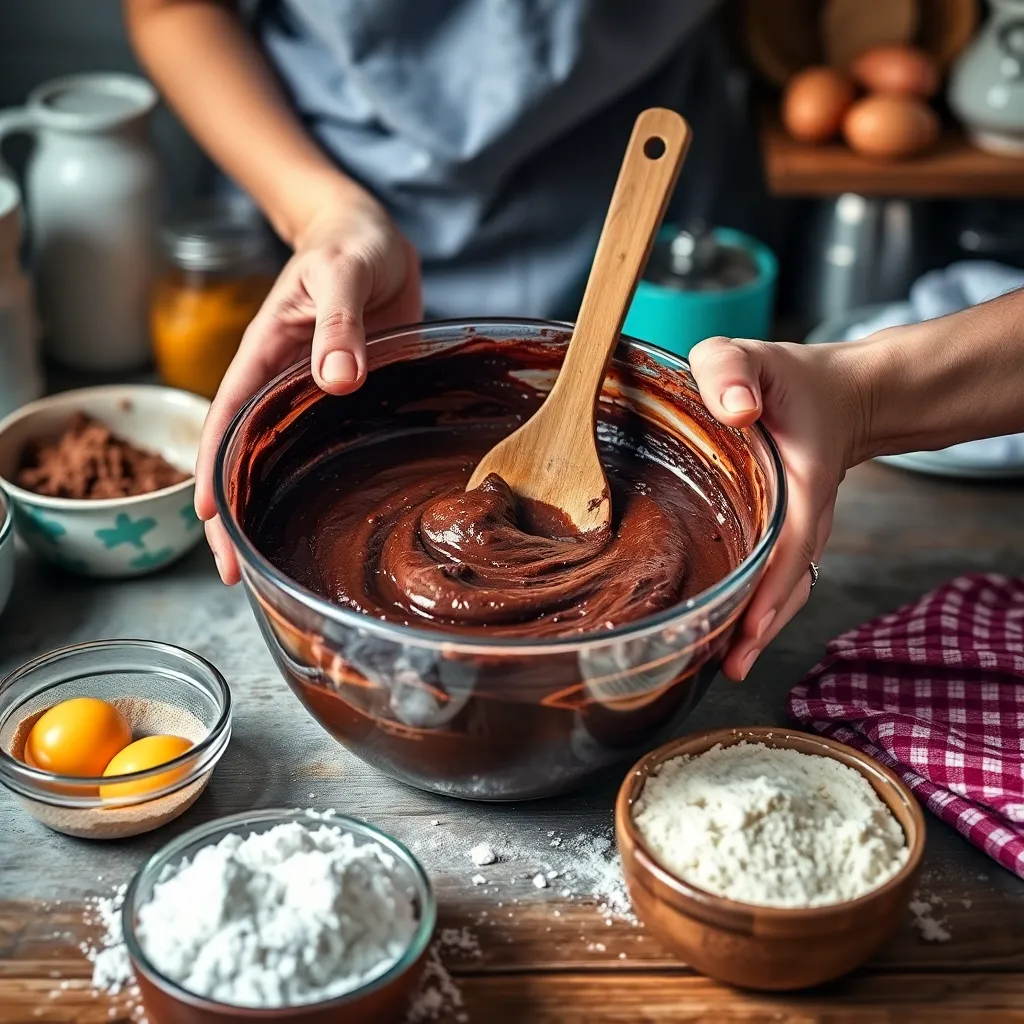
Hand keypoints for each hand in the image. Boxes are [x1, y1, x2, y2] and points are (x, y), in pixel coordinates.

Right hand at [194, 193, 422, 584]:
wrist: (373, 238)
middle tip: (240, 574)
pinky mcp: (349, 399)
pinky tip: (330, 514)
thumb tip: (335, 380)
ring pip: (285, 460)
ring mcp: (314, 395)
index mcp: (265, 354)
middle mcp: (283, 383)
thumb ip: (340, 323)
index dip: (212, 473)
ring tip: (278, 562)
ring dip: (275, 506)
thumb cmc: (348, 246)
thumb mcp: (342, 273)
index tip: (208, 523)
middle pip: (246, 456)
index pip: (226, 422)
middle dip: (236, 513)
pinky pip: (329, 447)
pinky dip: (323, 482)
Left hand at [688, 336, 867, 680]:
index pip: (789, 546)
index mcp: (801, 483)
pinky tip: (730, 637)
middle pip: (787, 585)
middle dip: (760, 628)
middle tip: (726, 666)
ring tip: (726, 666)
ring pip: (784, 591)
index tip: (749, 627)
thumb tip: (735, 410)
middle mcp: (804, 519)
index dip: (770, 588)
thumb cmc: (788, 380)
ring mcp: (798, 533)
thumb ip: (731, 370)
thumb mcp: (748, 357)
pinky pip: (775, 581)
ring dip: (759, 629)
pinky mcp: (786, 538)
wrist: (835, 395)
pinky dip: (758, 611)